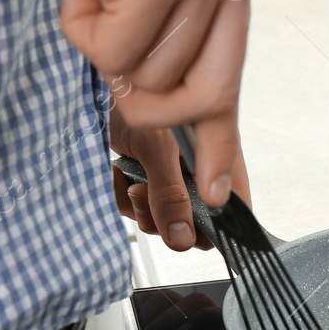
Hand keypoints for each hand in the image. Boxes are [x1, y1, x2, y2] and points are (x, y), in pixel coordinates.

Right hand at [13, 0, 257, 205]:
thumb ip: (169, 30)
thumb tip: (163, 104)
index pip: (234, 74)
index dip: (224, 141)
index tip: (224, 194)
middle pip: (204, 93)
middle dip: (151, 104)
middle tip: (109, 55)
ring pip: (147, 76)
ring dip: (100, 43)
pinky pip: (113, 53)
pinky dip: (79, 26)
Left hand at [109, 108, 249, 251]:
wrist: (93, 90)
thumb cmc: (131, 100)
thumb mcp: (157, 150)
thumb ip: (170, 194)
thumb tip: (182, 238)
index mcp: (215, 158)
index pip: (235, 209)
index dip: (220, 227)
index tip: (190, 229)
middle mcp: (196, 171)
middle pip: (197, 222)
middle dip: (170, 220)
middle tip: (148, 194)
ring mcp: (169, 178)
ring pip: (164, 220)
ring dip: (142, 209)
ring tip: (132, 180)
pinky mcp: (142, 180)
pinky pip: (136, 208)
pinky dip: (122, 195)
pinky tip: (117, 171)